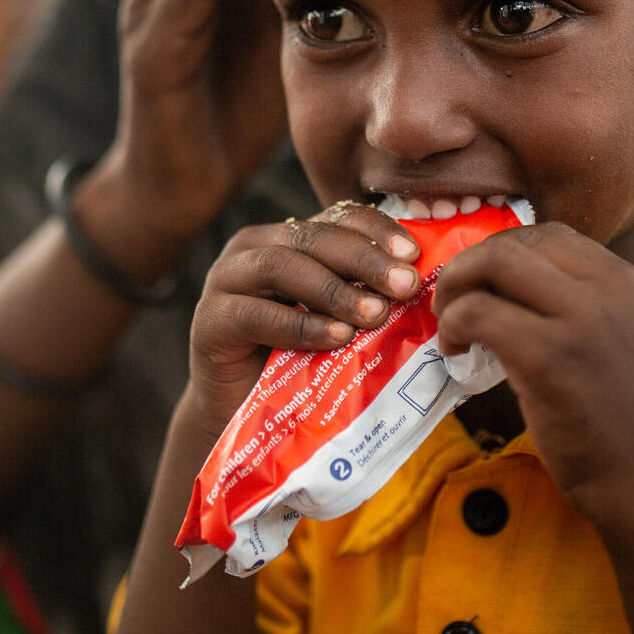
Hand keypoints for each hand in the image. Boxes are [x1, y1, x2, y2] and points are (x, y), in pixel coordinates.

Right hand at [186, 202, 420, 431]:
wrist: (248, 417)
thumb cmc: (304, 364)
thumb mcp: (342, 320)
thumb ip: (369, 295)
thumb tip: (425, 284)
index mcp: (292, 237)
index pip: (339, 216)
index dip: (378, 230)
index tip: (414, 256)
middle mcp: (255, 247)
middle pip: (314, 236)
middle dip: (365, 259)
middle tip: (405, 285)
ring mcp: (225, 280)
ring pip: (282, 266)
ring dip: (334, 290)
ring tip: (376, 314)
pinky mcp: (208, 321)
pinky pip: (256, 314)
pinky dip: (301, 325)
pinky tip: (336, 338)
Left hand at [431, 225, 633, 526]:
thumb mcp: (628, 345)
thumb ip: (588, 312)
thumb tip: (515, 296)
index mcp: (631, 282)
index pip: (553, 237)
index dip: (505, 255)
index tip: (485, 288)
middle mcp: (612, 287)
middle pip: (519, 242)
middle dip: (472, 264)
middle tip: (453, 301)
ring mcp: (583, 318)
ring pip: (495, 264)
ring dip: (457, 288)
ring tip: (450, 326)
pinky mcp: (550, 356)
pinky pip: (480, 313)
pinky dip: (454, 324)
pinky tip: (455, 352)